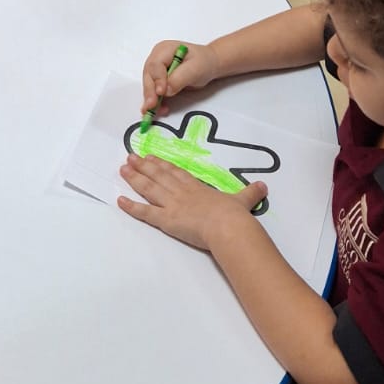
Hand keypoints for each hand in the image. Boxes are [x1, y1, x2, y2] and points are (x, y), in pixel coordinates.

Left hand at [117, 153, 265, 251]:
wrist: (229, 227)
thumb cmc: (235, 215)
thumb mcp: (244, 200)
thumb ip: (251, 193)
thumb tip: (263, 186)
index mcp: (198, 187)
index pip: (176, 172)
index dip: (162, 164)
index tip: (151, 156)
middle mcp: (181, 192)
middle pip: (159, 176)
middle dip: (143, 166)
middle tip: (130, 157)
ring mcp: (172, 205)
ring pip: (149, 188)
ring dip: (135, 178)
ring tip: (122, 169)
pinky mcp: (166, 220)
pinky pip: (145, 212)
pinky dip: (131, 207)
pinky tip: (119, 200)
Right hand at [141, 40, 218, 116]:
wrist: (209, 65)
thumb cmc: (203, 62)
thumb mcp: (195, 68)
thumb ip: (179, 78)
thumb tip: (165, 91)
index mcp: (164, 50)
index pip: (155, 65)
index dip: (157, 80)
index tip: (161, 92)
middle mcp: (157, 59)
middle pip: (149, 76)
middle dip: (150, 93)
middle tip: (152, 106)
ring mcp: (157, 70)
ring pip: (149, 86)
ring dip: (151, 99)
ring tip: (154, 111)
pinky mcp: (159, 80)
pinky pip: (154, 92)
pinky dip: (156, 102)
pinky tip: (160, 109)